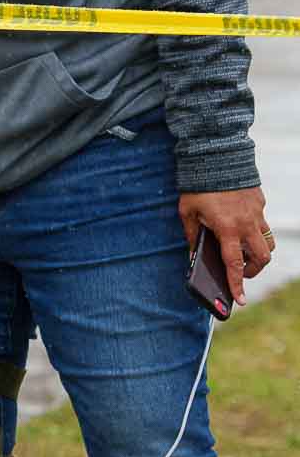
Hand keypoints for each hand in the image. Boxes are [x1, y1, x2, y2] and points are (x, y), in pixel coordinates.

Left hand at [179, 186, 271, 305]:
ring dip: (258, 253)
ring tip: (242, 252)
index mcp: (227, 229)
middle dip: (252, 270)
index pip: (234, 264)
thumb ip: (192, 235)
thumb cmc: (197, 185)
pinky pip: (262, 224)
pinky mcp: (260, 204)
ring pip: (267, 243)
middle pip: (261, 258)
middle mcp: (247, 224)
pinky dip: (254, 231)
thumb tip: (194, 255)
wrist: (216, 155)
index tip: (240, 300)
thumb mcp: (187, 212)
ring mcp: (257, 214)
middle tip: (239, 272)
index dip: (237, 284)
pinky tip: (239, 225)